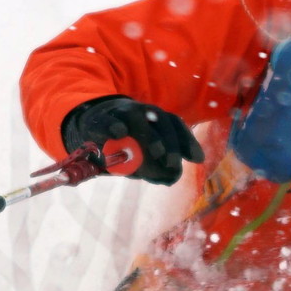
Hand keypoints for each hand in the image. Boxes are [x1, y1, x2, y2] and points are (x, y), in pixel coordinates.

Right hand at [61, 95, 204, 186]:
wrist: (92, 121)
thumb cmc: (125, 141)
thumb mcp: (143, 155)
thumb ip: (157, 167)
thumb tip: (171, 178)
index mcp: (156, 119)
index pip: (176, 125)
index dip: (187, 141)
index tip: (197, 159)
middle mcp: (143, 112)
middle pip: (163, 121)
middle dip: (171, 143)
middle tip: (173, 163)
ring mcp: (121, 113)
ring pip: (137, 118)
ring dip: (149, 135)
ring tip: (157, 152)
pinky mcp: (100, 120)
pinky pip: (107, 121)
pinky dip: (113, 126)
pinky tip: (119, 133)